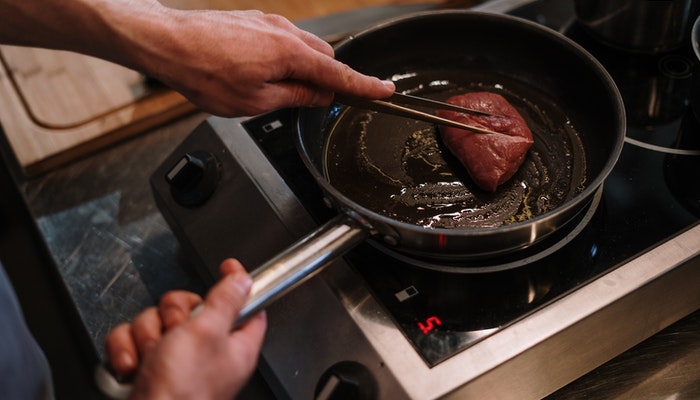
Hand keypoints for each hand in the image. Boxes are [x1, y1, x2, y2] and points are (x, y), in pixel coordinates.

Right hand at [105, 259, 266, 399]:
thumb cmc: (182, 392)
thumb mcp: (208, 333)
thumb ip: (226, 300)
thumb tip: (243, 278)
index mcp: (234, 344)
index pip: (244, 304)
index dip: (235, 283)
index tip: (227, 266)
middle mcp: (206, 352)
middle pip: (188, 306)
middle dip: (172, 314)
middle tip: (174, 331)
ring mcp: (175, 360)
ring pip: (155, 321)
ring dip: (147, 335)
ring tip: (152, 357)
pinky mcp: (147, 367)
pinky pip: (131, 339)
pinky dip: (127, 350)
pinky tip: (134, 366)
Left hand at [127, 8, 395, 115]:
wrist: (167, 41)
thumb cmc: (204, 73)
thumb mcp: (254, 101)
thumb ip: (294, 98)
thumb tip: (319, 97)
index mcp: (290, 54)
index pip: (339, 75)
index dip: (364, 86)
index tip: (385, 91)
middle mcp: (285, 32)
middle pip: (325, 58)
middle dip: (327, 80)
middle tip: (312, 103)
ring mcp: (269, 22)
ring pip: (304, 48)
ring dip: (302, 70)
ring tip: (274, 90)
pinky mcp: (255, 20)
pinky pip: (284, 40)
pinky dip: (285, 58)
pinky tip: (260, 72)